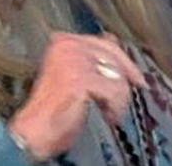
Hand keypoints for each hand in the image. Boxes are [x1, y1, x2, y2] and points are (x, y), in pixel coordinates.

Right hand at [6, 32, 146, 158]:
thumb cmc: (52, 109)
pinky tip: (106, 115)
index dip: (124, 62)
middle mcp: (67, 46)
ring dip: (118, 99)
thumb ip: (90, 57)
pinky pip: (115, 91)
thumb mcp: (71, 74)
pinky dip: (115, 107)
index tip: (136, 78)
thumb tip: (114, 41)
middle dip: (122, 82)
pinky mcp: (80, 79)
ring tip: (107, 111)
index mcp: (63, 42)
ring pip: (117, 76)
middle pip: (114, 58)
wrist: (35, 130)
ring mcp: (73, 61)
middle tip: (123, 101)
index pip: (105, 43)